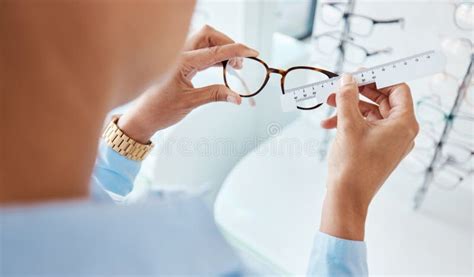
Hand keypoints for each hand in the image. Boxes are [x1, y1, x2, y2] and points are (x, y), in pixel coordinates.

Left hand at [117, 25, 257, 142]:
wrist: (142, 117)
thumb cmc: (159, 109)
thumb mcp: (189, 103)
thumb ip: (215, 95)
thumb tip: (237, 97)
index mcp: (181, 62)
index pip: (214, 51)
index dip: (237, 50)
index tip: (252, 53)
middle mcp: (179, 54)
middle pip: (209, 35)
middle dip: (228, 45)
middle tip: (239, 64)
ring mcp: (179, 56)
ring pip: (205, 41)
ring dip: (222, 49)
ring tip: (233, 67)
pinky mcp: (180, 61)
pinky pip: (200, 51)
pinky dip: (214, 56)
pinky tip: (222, 67)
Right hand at [320, 74, 418, 240]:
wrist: (347, 197)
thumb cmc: (353, 166)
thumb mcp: (348, 125)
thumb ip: (348, 98)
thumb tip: (347, 80)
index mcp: (404, 124)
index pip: (398, 89)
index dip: (378, 78)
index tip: (358, 75)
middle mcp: (401, 131)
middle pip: (382, 100)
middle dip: (358, 93)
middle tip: (339, 87)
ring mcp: (389, 141)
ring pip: (370, 113)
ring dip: (349, 107)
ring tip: (328, 104)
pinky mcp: (377, 149)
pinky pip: (365, 127)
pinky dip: (348, 122)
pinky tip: (328, 124)